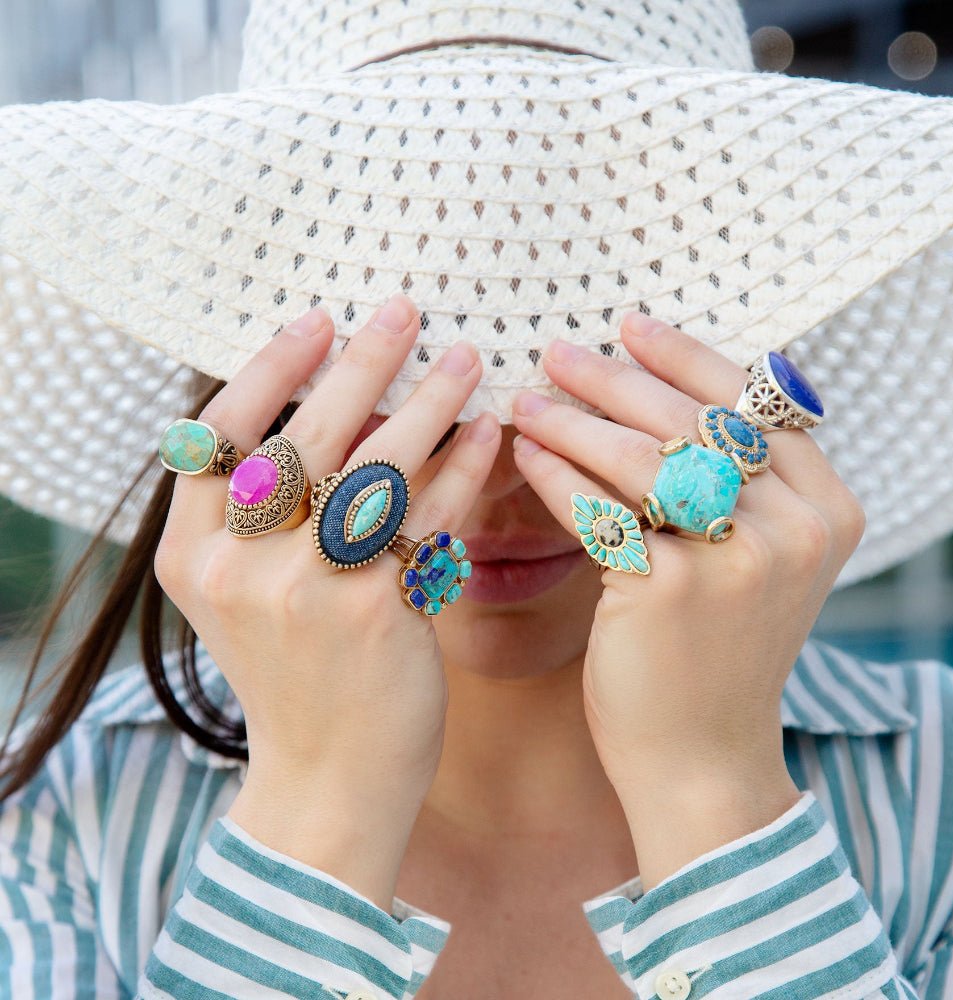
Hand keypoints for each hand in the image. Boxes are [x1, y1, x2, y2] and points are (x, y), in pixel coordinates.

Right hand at [154, 295, 499, 904]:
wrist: (326, 779)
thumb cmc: (295, 677)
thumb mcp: (248, 596)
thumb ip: (263, 517)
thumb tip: (337, 408)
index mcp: (191, 555)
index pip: (220, 434)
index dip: (271, 368)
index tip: (319, 320)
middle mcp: (238, 566)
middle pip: (302, 435)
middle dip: (360, 364)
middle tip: (405, 310)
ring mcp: (304, 590)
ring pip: (374, 466)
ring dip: (426, 403)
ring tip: (465, 359)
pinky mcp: (374, 613)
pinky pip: (427, 519)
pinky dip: (463, 471)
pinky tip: (492, 434)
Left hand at [511, 314, 864, 883]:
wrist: (702, 756)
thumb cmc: (716, 651)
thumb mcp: (756, 562)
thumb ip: (739, 486)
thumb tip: (657, 392)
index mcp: (828, 508)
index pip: (753, 403)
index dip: (685, 357)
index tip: (629, 326)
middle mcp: (797, 527)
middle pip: (694, 421)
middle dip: (615, 379)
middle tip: (557, 351)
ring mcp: (739, 558)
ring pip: (643, 457)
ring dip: (574, 420)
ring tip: (526, 400)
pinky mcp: (671, 587)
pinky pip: (600, 509)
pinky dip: (557, 477)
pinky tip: (525, 455)